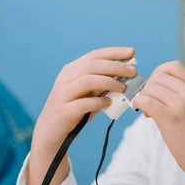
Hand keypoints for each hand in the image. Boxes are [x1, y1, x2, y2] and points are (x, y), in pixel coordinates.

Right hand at [27, 47, 137, 184]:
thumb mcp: (88, 94)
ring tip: (122, 88)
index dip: (114, 52)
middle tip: (132, 72)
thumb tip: (127, 78)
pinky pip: (83, 103)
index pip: (94, 56)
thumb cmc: (73, 111)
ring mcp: (63, 94)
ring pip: (86, 81)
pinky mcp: (64, 111)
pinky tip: (108, 103)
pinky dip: (98, 102)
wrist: (51, 133)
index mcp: (72, 70)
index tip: (132, 52)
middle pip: (92, 65)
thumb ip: (103, 86)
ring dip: (108, 82)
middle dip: (115, 66)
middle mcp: (66, 79)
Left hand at [132, 61, 184, 178]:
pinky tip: (144, 113)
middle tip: (150, 103)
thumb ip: (183, 95)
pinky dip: (139, 104)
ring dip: (144, 97)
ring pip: (150, 88)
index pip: (173, 66)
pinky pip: (145, 100)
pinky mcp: (170, 118)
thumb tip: (155, 87)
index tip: (157, 88)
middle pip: (158, 76)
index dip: (159, 74)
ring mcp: (181, 104)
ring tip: (149, 112)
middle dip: (149, 88)